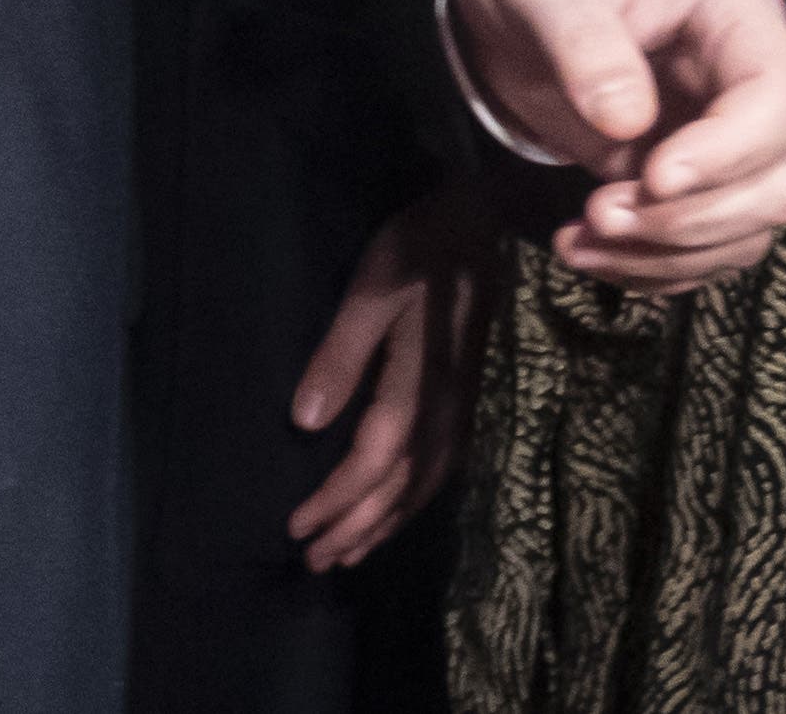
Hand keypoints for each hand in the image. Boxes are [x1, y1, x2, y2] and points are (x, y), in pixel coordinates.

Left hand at [287, 182, 495, 570]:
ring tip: (350, 554)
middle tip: (316, 563)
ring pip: (422, 486)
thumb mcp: (372, 290)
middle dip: (355, 529)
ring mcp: (460, 408)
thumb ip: (341, 355)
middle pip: (398, 489)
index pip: (372, 465)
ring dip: (384, 524)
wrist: (488, 223)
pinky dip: (414, 501)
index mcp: (419, 389)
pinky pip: (439, 469)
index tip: (297, 530)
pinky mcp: (464, 398)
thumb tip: (306, 423)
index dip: (335, 502)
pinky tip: (398, 508)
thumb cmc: (422, 248)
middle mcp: (444, 412)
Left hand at [447, 0, 785, 292]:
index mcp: (736, 17)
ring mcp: (724, 140)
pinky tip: (585, 255)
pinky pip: (702, 246)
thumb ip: (586, 43)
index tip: (652, 177)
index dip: (729, 152)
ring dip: (669, 254)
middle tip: (598, 215)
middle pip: (776, 182)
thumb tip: (626, 124)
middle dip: (693, 219)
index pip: (778, 100)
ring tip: (579, 243)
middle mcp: (748, 84)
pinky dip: (651, 266)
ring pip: (746, 228)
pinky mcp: (687, 180)